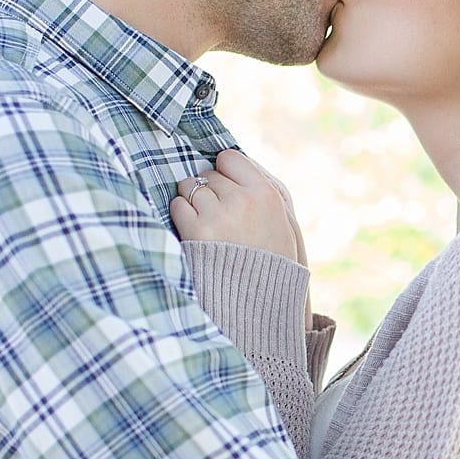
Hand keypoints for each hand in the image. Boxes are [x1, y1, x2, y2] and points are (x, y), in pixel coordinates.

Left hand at [170, 149, 304, 261]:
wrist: (261, 300)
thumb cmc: (272, 260)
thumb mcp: (281, 220)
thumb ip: (258, 190)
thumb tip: (227, 163)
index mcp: (265, 193)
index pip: (229, 158)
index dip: (225, 172)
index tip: (227, 189)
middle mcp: (241, 200)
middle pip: (208, 175)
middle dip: (209, 190)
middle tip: (220, 215)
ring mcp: (218, 215)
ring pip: (189, 187)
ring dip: (193, 201)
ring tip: (208, 224)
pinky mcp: (196, 231)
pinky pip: (177, 206)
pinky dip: (181, 215)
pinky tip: (196, 232)